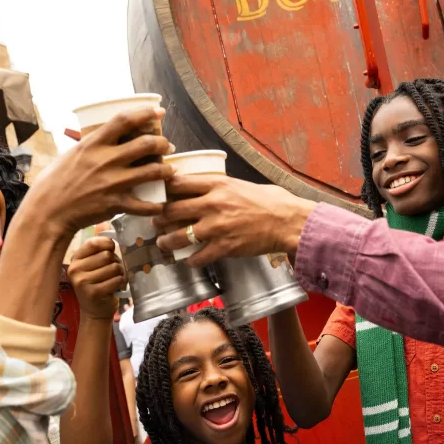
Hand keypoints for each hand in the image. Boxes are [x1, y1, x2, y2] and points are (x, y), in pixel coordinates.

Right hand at [23, 106, 175, 235]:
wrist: (47, 211)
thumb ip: (92, 145)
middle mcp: (105, 160)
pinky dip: (156, 205)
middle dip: (163, 144)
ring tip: (169, 170)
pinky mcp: (116, 203)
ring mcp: (113, 182)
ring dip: (166, 170)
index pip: (124, 120)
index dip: (145, 113)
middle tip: (167, 146)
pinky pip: (146, 204)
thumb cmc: (56, 181)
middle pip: (146, 144)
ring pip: (153, 171)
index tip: (159, 112)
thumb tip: (108, 135)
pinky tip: (159, 203)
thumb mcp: (72, 154)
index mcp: (93, 144)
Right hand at [68, 237, 125, 322]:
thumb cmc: (97, 284)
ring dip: (120, 273)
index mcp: (75, 259)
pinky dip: (121, 283)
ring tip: (115, 279)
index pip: (93, 243)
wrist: (94, 311)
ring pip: (114, 267)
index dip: (108, 244)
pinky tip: (116, 287)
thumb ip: (100, 251)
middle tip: (114, 271)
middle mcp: (75, 269)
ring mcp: (82, 282)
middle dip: (116, 262)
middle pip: (107, 255)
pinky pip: (116, 280)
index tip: (112, 249)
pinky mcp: (93, 292)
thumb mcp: (94, 265)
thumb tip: (112, 240)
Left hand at [153, 174, 314, 266]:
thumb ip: (218, 186)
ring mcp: (217, 227)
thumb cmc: (269, 201)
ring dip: (166, 241)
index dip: (163, 190)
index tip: (158, 195)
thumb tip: (200, 186)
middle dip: (159, 217)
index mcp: (217, 185)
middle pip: (171, 210)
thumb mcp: (240, 184)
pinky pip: (197, 257)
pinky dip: (190, 260)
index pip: (177, 184)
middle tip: (155, 221)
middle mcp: (212, 205)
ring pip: (178, 236)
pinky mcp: (224, 247)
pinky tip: (189, 259)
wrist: (287, 221)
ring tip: (163, 243)